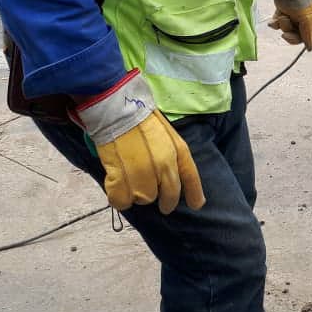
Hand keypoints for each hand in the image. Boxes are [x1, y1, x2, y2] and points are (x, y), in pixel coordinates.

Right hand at [76, 70, 204, 214]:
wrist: (116, 106)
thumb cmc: (139, 116)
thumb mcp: (165, 132)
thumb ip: (170, 154)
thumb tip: (168, 175)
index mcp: (177, 150)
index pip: (190, 177)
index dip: (194, 194)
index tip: (196, 205)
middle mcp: (164, 163)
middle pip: (168, 195)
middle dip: (163, 201)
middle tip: (152, 198)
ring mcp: (142, 171)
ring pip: (144, 199)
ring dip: (136, 195)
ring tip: (129, 180)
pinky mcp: (120, 175)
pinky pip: (121, 200)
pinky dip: (118, 199)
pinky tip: (116, 189)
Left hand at [269, 0, 311, 66]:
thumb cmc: (301, 2)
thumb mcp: (307, 20)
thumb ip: (307, 36)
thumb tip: (309, 48)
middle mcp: (306, 21)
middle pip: (300, 39)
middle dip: (291, 37)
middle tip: (284, 35)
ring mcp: (294, 17)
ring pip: (288, 32)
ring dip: (284, 27)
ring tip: (282, 18)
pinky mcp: (283, 13)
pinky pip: (279, 25)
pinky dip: (276, 23)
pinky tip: (274, 20)